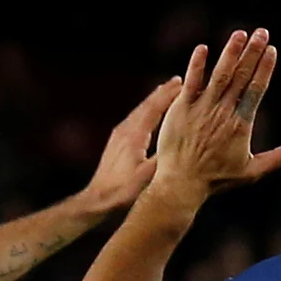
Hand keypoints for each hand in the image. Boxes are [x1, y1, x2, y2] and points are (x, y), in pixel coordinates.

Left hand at [79, 78, 185, 213]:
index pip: (154, 108)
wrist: (97, 199)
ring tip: (166, 91)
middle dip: (162, 92)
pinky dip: (146, 112)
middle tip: (177, 80)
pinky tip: (149, 114)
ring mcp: (119, 135)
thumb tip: (183, 143)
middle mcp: (125, 131)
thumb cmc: (122, 191)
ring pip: (139, 111)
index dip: (169, 95)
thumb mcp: (147, 176)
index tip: (183, 83)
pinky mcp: (116, 142)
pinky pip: (134, 120)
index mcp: (134, 136)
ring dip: (154, 100)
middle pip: (146, 105)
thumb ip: (164, 158)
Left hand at [152, 28, 280, 204]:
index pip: (256, 89)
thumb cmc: (215, 179)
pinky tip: (203, 48)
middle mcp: (223, 112)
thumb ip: (275, 159)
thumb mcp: (250, 172)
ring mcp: (202, 108)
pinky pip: (191, 83)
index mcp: (241, 124)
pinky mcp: (181, 109)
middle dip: (253, 52)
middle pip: (242, 76)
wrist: (181, 184)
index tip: (272, 50)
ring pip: (220, 75)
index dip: (265, 68)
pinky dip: (197, 65)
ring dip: (231, 53)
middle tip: (262, 32)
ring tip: (240, 34)